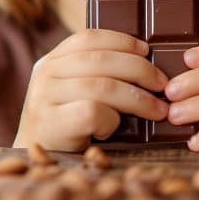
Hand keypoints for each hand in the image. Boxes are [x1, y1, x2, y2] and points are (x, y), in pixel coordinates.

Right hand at [12, 29, 169, 151]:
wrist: (36, 162)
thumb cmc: (65, 124)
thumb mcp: (72, 91)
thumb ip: (94, 73)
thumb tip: (145, 62)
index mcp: (51, 60)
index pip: (88, 38)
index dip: (121, 40)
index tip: (146, 50)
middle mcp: (45, 74)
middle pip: (101, 60)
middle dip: (139, 70)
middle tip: (162, 84)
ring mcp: (44, 98)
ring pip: (102, 86)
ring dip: (137, 98)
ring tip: (157, 109)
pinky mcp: (51, 124)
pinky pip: (92, 112)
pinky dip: (111, 120)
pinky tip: (112, 129)